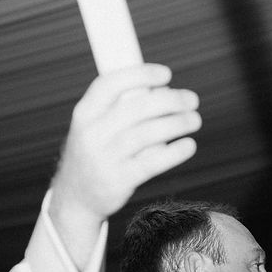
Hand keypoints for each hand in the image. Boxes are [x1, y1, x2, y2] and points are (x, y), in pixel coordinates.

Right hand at [53, 64, 200, 225]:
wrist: (76, 198)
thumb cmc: (96, 154)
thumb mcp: (95, 127)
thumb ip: (122, 107)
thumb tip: (164, 90)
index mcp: (85, 113)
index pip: (110, 84)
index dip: (141, 74)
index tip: (167, 74)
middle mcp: (92, 134)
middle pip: (136, 108)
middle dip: (170, 100)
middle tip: (191, 99)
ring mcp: (104, 159)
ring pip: (147, 134)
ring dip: (177, 123)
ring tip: (194, 120)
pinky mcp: (118, 181)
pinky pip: (151, 163)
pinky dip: (174, 152)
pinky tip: (188, 145)